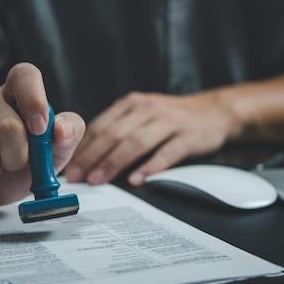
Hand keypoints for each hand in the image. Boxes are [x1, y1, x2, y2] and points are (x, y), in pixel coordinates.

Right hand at [0, 63, 84, 213]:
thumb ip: (68, 136)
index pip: (24, 75)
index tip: (40, 129)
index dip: (34, 99)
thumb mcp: (53, 152)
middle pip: (8, 127)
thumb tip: (60, 129)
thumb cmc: (19, 164)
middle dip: (18, 158)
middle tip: (14, 165)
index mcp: (13, 94)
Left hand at [64, 91, 233, 185]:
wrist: (214, 112)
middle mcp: (148, 109)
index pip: (102, 125)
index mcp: (133, 104)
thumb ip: (119, 129)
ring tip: (99, 179)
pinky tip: (136, 179)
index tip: (69, 167)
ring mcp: (170, 121)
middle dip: (93, 156)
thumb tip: (87, 157)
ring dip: (115, 162)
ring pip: (137, 141)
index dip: (83, 147)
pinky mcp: (189, 136)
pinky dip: (149, 166)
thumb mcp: (143, 115)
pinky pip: (167, 153)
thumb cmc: (171, 119)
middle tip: (79, 177)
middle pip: (115, 133)